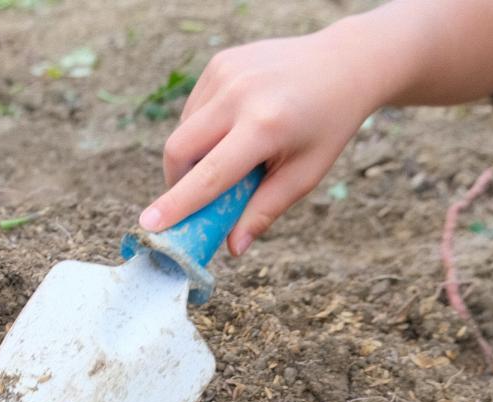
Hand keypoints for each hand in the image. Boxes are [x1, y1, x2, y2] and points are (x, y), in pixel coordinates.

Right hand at [139, 24, 385, 255]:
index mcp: (265, 126)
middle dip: (176, 181)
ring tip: (231, 155)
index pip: (210, 174)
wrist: (343, 63)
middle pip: (179, 148)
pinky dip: (203, 129)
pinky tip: (234, 126)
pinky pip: (195, 108)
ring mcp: (227, 73)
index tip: (149, 225)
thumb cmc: (327, 126)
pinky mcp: (220, 62)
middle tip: (193, 198)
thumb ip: (264, 210)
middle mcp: (240, 94)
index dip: (178, 204)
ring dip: (194, 155)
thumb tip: (233, 249)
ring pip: (184, 129)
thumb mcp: (305, 174)